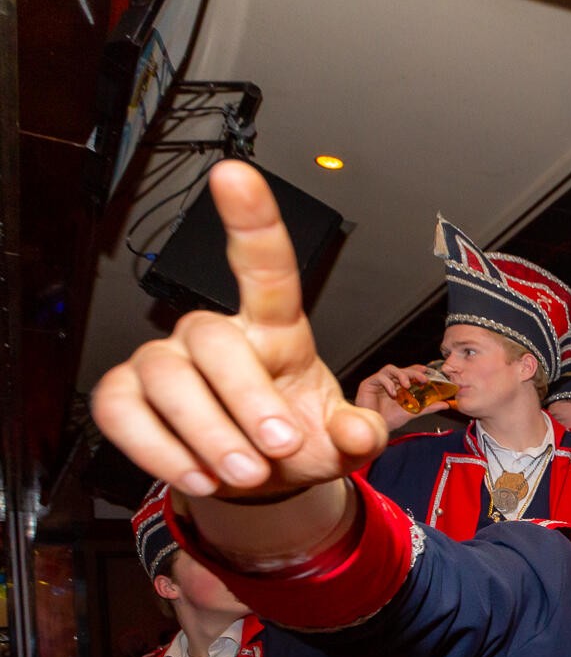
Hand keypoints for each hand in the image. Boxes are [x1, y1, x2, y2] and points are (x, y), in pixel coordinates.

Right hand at [91, 160, 387, 499]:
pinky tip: (196, 475)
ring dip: (207, 432)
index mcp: (275, 330)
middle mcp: (214, 335)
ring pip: (167, 378)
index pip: (264, 267)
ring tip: (244, 472)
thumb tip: (362, 432)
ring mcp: (165, 361)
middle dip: (247, 399)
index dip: (250, 220)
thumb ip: (361, 435)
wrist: (263, 481)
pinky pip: (123, 412)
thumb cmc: (299, 441)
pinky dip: (158, 451)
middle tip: (279, 448)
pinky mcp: (125, 396)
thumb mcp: (344, 441)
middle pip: (213, 340)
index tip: (236, 175)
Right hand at [355, 364, 442, 429]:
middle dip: (413, 372)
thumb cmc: (390, 420)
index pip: (408, 373)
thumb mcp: (413, 412)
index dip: (417, 369)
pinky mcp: (368, 384)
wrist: (375, 427)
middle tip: (423, 379)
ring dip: (401, 375)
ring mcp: (379, 382)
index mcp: (399, 386)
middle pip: (402, 369)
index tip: (427, 371)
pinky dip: (388, 383)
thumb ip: (428, 407)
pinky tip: (393, 393)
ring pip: (390, 369)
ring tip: (407, 385)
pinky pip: (379, 377)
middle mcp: (389, 382)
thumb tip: (446, 404)